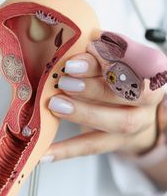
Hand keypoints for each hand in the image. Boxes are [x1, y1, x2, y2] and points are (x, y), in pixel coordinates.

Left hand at [42, 51, 163, 162]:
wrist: (131, 110)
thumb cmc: (114, 78)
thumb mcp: (106, 61)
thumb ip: (94, 54)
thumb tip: (71, 43)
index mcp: (147, 69)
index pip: (135, 61)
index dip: (112, 57)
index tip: (85, 50)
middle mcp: (148, 97)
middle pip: (131, 94)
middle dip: (96, 86)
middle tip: (64, 81)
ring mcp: (138, 123)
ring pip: (119, 123)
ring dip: (84, 113)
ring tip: (55, 105)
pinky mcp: (119, 143)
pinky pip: (94, 147)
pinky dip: (67, 150)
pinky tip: (46, 152)